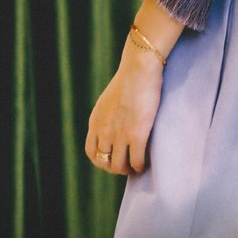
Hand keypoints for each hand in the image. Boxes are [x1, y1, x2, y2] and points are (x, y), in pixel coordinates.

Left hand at [85, 40, 163, 174]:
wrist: (139, 68)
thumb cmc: (129, 80)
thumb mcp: (108, 101)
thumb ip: (107, 117)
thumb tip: (114, 130)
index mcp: (95, 122)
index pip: (92, 153)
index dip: (102, 161)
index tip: (114, 159)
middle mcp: (103, 131)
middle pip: (105, 163)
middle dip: (116, 167)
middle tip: (128, 164)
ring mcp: (119, 134)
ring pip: (119, 166)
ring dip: (129, 169)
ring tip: (137, 165)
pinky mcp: (136, 134)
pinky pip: (136, 161)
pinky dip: (140, 166)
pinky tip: (145, 163)